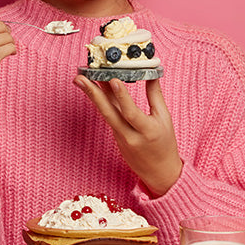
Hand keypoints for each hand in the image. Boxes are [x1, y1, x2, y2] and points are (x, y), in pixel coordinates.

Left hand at [75, 75, 182, 196]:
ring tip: (80, 79)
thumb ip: (155, 95)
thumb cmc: (165, 144)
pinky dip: (101, 102)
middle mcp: (130, 136)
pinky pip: (108, 117)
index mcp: (147, 131)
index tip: (114, 80)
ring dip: (92, 95)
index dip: (122, 97)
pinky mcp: (115, 138)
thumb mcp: (164, 119)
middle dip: (93, 93)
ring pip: (105, 113)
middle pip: (108, 113)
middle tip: (80, 77)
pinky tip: (93, 89)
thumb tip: (152, 73)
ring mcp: (120, 138)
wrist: (159, 172)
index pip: (131, 113)